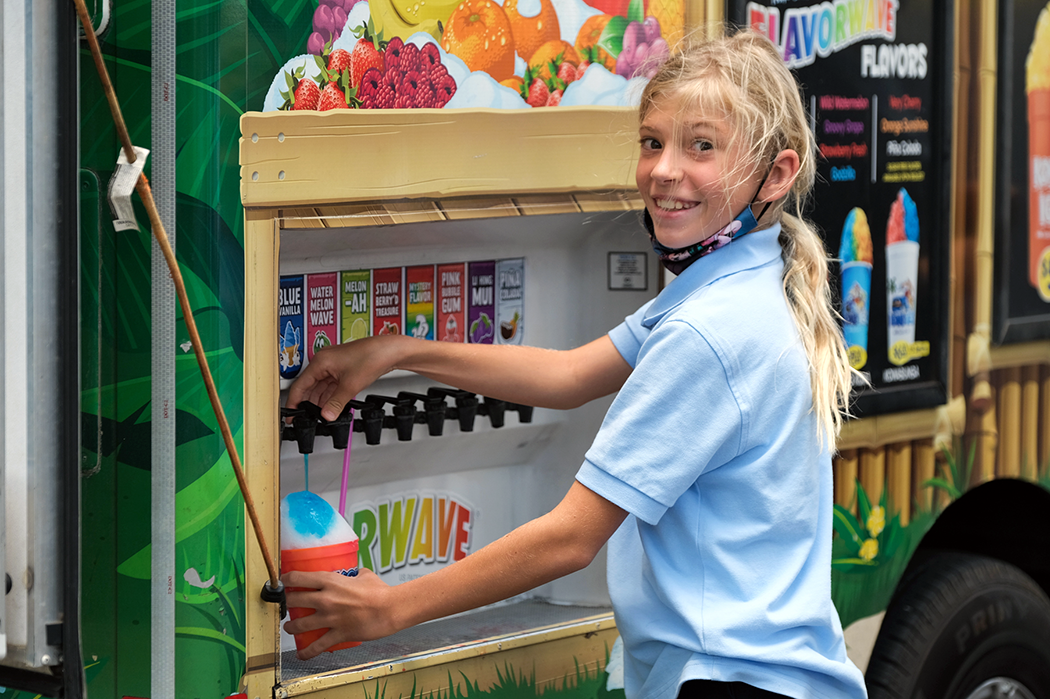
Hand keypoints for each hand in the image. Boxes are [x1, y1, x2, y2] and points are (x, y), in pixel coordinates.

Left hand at [282, 568, 399, 659]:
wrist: (390, 609)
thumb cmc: (380, 592)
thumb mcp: (366, 575)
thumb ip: (356, 574)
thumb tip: (356, 573)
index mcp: (331, 581)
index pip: (298, 578)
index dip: (286, 580)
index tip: (284, 582)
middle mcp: (326, 598)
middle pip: (294, 600)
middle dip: (287, 604)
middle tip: (288, 606)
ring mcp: (330, 617)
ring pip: (299, 624)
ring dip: (291, 627)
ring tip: (290, 628)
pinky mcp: (337, 634)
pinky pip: (317, 646)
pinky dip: (306, 652)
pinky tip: (302, 653)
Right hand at [287, 336, 405, 420]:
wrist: (390, 351)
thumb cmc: (371, 357)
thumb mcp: (350, 386)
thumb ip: (335, 403)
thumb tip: (325, 415)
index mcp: (320, 361)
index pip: (300, 385)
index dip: (294, 402)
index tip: (291, 415)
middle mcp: (324, 361)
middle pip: (309, 386)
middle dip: (307, 403)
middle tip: (304, 419)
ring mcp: (334, 365)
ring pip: (320, 386)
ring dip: (319, 401)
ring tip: (318, 415)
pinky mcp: (344, 368)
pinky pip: (331, 385)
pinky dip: (329, 396)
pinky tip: (330, 406)